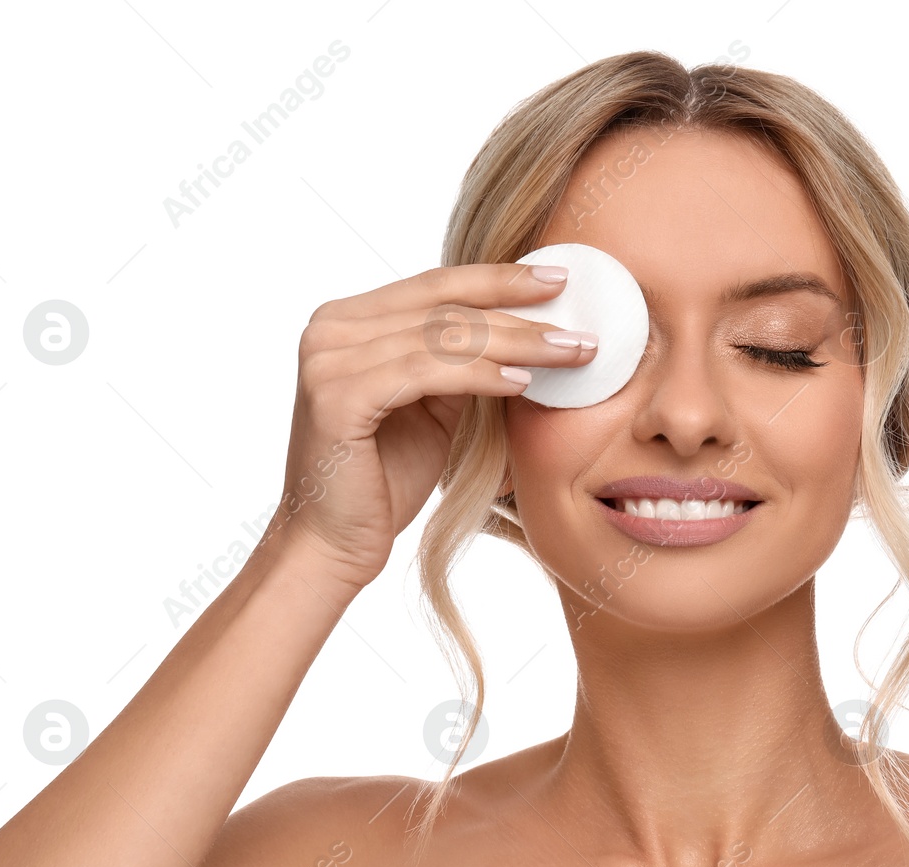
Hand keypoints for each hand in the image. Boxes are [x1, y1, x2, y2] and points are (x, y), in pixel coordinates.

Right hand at [258, 263, 598, 589]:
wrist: (334, 546)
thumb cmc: (383, 481)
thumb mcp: (431, 408)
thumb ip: (460, 364)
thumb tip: (524, 330)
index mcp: (346, 322)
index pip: (435, 285)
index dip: (499, 278)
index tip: (560, 280)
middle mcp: (330, 330)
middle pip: (444, 306)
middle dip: (520, 314)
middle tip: (580, 328)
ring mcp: (328, 359)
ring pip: (442, 336)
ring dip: (515, 343)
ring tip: (569, 354)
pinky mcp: (337, 396)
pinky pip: (427, 371)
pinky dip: (481, 375)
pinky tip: (523, 382)